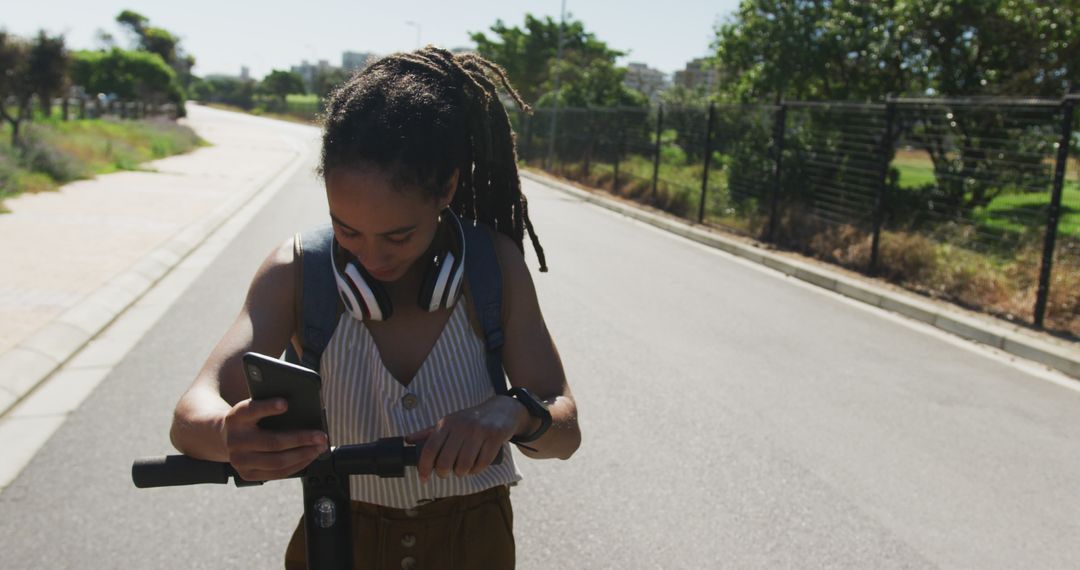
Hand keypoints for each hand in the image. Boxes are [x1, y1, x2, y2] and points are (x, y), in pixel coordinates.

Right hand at [221, 398, 327, 480]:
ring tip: (319, 447)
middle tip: (321, 436)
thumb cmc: (251, 419)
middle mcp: (235, 440)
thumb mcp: (255, 408)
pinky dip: (297, 465)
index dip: (268, 407)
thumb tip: (305, 411)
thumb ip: (271, 407)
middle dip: (301, 439)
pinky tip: (309, 457)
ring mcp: (239, 460)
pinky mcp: (246, 474)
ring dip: (303, 455)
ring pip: (277, 461)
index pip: (251, 410)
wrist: (227, 437)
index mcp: (236, 417)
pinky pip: (277, 473)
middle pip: (272, 442)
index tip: (285, 403)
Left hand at [406, 396, 528, 481]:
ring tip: (462, 469)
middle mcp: (461, 426)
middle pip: (445, 461)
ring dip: (461, 473)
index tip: (423, 478)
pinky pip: (481, 464)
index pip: (430, 449)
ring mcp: (479, 432)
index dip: (424, 467)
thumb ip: (428, 433)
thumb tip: (407, 440)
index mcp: (447, 423)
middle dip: (443, 473)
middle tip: (446, 473)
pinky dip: (476, 470)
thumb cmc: (470, 420)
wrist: (501, 410)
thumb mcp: (449, 422)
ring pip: (463, 465)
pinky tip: (475, 467)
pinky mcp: (494, 438)